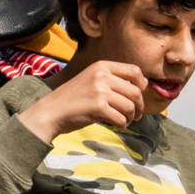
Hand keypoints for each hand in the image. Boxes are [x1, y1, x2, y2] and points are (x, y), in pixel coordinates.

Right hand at [18, 61, 144, 142]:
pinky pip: (121, 118)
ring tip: (126, 121)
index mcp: (101, 66)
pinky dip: (122, 125)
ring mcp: (99, 90)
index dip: (142, 85)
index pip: (135, 71)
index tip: (139, 96)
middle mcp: (102, 75)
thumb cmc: (73, 99)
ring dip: (132, 117)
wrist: (51, 112)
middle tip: (137, 115)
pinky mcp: (98, 107)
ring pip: (130, 106)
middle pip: (135, 91)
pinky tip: (118, 127)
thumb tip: (143, 84)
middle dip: (140, 106)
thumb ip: (113, 79)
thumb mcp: (92, 80)